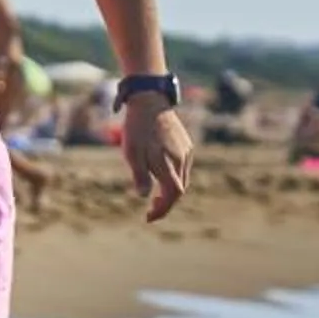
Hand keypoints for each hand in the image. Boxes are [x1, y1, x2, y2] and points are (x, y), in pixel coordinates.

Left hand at [123, 99, 192, 221]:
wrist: (149, 100)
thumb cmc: (137, 128)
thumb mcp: (132, 152)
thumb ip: (140, 175)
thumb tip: (143, 196)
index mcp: (168, 162)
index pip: (172, 194)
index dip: (163, 209)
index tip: (149, 217)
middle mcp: (182, 158)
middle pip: (179, 190)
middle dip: (166, 204)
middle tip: (151, 211)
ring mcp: (186, 151)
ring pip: (183, 179)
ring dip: (170, 192)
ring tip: (155, 198)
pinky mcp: (186, 144)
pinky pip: (183, 167)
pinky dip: (174, 178)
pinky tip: (162, 178)